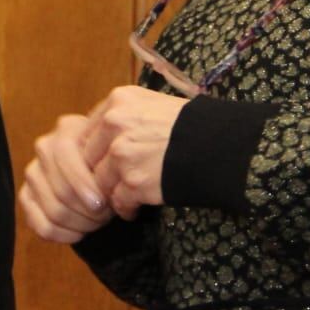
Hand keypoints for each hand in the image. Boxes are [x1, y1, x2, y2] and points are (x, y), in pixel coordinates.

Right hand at [19, 114, 115, 244]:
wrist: (103, 171)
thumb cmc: (112, 162)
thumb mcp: (115, 156)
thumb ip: (109, 167)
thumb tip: (99, 198)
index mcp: (66, 130)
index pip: (65, 158)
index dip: (84, 186)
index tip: (102, 204)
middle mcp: (44, 147)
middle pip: (62, 191)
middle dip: (88, 210)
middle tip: (106, 216)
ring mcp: (33, 173)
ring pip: (54, 210)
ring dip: (80, 224)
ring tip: (96, 222)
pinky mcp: (26, 197)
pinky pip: (41, 226)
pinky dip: (63, 235)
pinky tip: (79, 233)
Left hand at [84, 85, 187, 218]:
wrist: (221, 145)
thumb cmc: (193, 125)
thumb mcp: (154, 105)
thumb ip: (125, 116)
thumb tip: (103, 137)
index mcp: (118, 100)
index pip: (87, 131)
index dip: (95, 151)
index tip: (103, 163)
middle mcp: (114, 124)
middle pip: (88, 158)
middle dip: (101, 173)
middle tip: (114, 183)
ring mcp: (122, 153)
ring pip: (101, 182)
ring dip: (114, 192)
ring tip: (128, 196)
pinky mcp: (134, 181)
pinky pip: (118, 202)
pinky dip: (127, 209)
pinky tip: (137, 207)